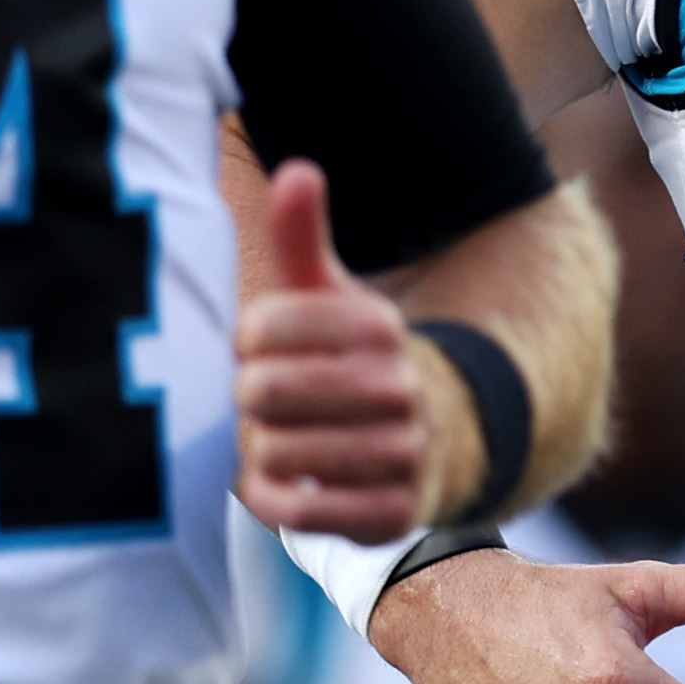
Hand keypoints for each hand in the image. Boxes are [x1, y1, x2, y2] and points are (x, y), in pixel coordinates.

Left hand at [235, 160, 448, 540]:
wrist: (438, 441)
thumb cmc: (353, 361)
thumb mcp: (331, 297)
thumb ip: (303, 236)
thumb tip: (298, 168)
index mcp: (376, 324)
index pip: (262, 327)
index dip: (246, 342)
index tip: (261, 348)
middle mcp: (397, 387)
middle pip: (265, 392)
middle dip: (250, 400)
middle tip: (265, 401)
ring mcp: (400, 453)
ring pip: (276, 453)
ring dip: (261, 451)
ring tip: (282, 440)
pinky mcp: (392, 515)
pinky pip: (298, 512)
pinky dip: (273, 499)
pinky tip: (282, 482)